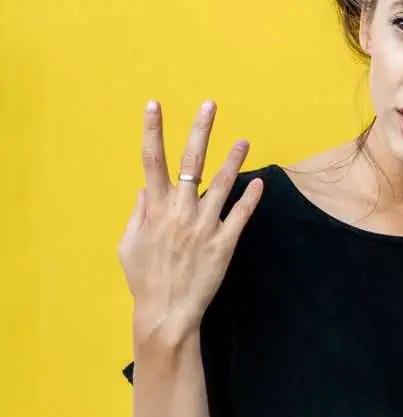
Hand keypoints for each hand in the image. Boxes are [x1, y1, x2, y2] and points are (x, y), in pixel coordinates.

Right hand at [118, 100, 263, 349]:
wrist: (166, 313)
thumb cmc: (144, 279)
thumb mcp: (128, 245)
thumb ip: (137, 214)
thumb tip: (145, 188)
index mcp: (154, 210)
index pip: (151, 161)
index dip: (152, 131)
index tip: (153, 105)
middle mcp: (180, 212)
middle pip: (191, 162)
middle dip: (200, 131)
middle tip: (209, 104)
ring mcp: (204, 226)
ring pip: (222, 184)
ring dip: (234, 160)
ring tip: (244, 140)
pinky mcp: (224, 243)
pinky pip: (241, 215)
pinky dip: (251, 198)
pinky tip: (259, 183)